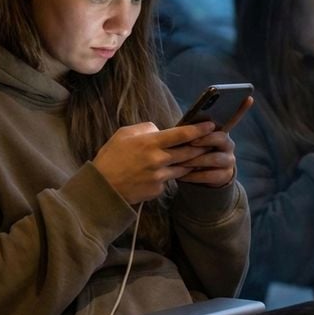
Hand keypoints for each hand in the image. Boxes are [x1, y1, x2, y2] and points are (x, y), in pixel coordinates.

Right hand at [92, 121, 216, 203]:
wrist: (103, 187)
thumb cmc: (111, 157)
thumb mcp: (123, 134)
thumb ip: (145, 129)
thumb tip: (159, 130)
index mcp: (150, 143)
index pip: (181, 134)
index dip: (198, 129)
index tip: (210, 125)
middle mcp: (158, 160)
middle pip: (188, 152)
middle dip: (201, 146)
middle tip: (210, 141)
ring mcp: (159, 176)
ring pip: (183, 168)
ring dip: (190, 162)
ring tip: (195, 156)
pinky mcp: (158, 190)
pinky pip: (169, 180)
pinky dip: (170, 175)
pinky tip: (167, 172)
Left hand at [173, 96, 250, 187]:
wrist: (199, 176)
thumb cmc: (192, 151)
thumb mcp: (190, 140)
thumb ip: (190, 131)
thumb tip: (180, 127)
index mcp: (220, 131)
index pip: (233, 117)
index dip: (242, 108)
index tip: (248, 97)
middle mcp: (228, 144)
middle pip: (220, 138)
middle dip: (205, 139)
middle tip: (192, 141)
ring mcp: (228, 160)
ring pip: (213, 158)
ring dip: (196, 160)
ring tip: (181, 161)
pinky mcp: (224, 175)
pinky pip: (209, 175)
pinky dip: (194, 175)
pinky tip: (183, 175)